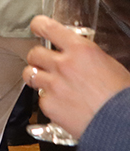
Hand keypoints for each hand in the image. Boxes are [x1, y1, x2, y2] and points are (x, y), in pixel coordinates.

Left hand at [24, 15, 129, 138]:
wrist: (123, 124)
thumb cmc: (122, 96)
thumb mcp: (110, 65)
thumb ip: (87, 57)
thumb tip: (77, 56)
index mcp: (81, 50)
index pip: (48, 28)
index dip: (38, 26)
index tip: (36, 27)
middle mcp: (63, 65)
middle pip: (34, 53)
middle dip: (39, 58)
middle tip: (46, 64)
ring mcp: (53, 85)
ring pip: (29, 73)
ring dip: (36, 76)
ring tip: (47, 82)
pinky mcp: (49, 105)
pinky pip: (40, 98)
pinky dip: (48, 100)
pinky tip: (61, 104)